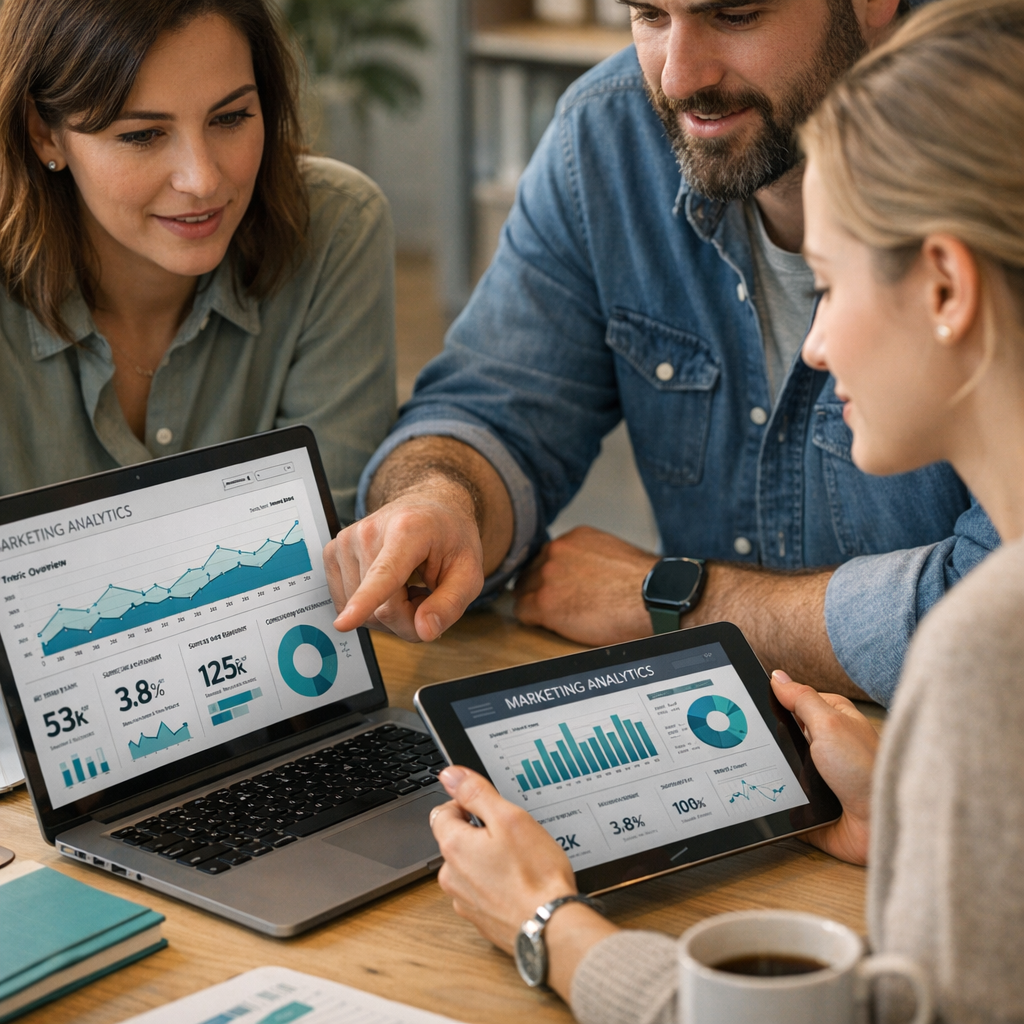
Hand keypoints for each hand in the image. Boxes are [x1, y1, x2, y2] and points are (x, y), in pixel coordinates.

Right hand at [324, 486, 484, 642]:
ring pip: (363, 613)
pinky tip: (389, 587)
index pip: (384, 574)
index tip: (344, 623)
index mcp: (408, 530)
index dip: (365, 602)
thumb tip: (424, 631)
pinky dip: (370, 606)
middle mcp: (369, 532)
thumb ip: (451, 604)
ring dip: (390, 613)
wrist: (429, 509)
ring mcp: (346, 541)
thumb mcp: (470, 572)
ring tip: (408, 586)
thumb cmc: (450, 537)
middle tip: (427, 594)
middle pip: (381, 609)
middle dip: (409, 618)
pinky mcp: (332, 553)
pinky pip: (347, 604)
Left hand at [430, 766, 578, 952]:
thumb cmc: (535, 876)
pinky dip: (496, 884)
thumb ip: (476, 793)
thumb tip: (450, 775)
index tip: (491, 810)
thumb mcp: (509, 818)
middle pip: (456, 839)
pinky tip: (520, 883)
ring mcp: (464, 900)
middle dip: (480, 833)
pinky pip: (481, 890)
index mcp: (454, 847)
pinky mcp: (479, 918)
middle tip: (512, 836)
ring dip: (488, 859)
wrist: (551, 928)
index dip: (467, 804)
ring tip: (520, 862)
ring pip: (469, 866)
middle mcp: (451, 876)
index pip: (443, 811)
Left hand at [514, 526, 658, 644]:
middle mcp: (556, 552)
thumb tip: (584, 570)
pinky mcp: (544, 603)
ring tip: (554, 615)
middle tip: (555, 603)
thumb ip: (589, 556)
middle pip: (532, 571)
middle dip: (540, 587)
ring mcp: (547, 576)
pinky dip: (532, 620)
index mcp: (573, 538)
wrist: (651, 599)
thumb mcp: (613, 552)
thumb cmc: (644, 582)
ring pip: (523, 590)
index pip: (546, 555)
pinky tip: (548, 624)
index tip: (557, 586)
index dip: (550, 574)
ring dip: (535, 602)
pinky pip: (522, 611)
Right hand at [770, 670, 877, 864]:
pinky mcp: (809, 802)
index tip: (752, 704)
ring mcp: (816, 775)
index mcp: (832, 719)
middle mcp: (825, 746)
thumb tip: (778, 677)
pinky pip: (780, 796)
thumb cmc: (866, 771)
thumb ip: (801, 698)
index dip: (774, 703)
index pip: (794, 702)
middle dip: (769, 741)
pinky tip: (770, 794)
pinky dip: (774, 796)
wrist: (878, 826)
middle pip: (782, 735)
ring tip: (764, 770)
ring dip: (771, 770)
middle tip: (759, 742)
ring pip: (778, 766)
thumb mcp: (830, 723)